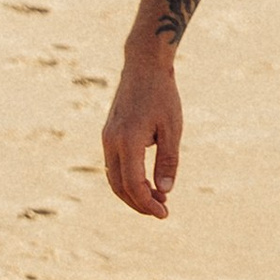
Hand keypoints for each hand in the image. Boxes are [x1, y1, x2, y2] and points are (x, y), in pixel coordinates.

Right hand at [102, 45, 183, 220]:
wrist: (143, 66)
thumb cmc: (163, 95)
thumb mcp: (172, 129)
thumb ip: (168, 161)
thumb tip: (164, 191)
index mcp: (128, 141)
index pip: (134, 184)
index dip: (148, 203)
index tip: (164, 213)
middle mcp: (111, 142)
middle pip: (119, 187)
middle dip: (139, 203)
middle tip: (161, 211)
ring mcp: (107, 138)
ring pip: (114, 178)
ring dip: (132, 193)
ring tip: (156, 199)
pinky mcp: (108, 134)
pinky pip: (114, 166)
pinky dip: (127, 179)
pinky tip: (146, 182)